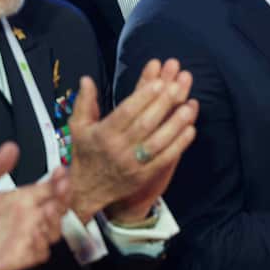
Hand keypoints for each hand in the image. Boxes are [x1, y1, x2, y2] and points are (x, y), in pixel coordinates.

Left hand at [0, 143, 69, 269]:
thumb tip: (11, 146)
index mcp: (22, 199)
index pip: (49, 187)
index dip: (59, 178)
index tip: (60, 170)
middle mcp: (29, 218)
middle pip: (59, 206)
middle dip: (65, 196)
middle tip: (62, 187)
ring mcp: (26, 238)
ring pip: (55, 229)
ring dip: (56, 220)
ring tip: (49, 210)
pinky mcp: (21, 258)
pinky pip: (42, 252)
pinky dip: (43, 244)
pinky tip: (36, 235)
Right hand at [69, 61, 197, 223]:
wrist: (85, 191)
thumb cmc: (85, 154)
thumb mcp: (78, 128)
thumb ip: (84, 102)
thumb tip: (86, 78)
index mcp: (103, 134)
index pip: (126, 112)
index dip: (143, 97)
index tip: (159, 82)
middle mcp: (118, 148)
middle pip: (145, 124)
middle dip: (163, 104)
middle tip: (178, 87)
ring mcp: (133, 163)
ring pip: (158, 141)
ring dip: (175, 123)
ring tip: (189, 106)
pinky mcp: (144, 176)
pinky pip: (165, 159)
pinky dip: (179, 144)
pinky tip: (190, 129)